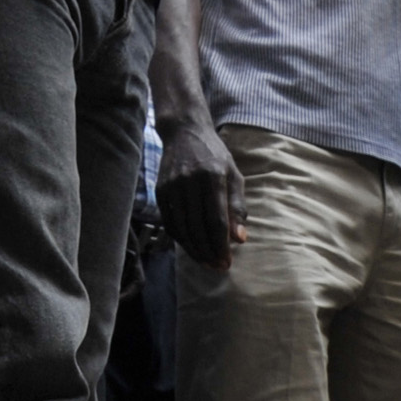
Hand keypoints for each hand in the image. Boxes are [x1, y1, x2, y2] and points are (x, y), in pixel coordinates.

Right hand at [158, 121, 246, 270]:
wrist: (184, 133)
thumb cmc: (215, 156)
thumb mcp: (234, 176)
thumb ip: (237, 207)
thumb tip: (239, 239)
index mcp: (212, 177)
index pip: (216, 220)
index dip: (221, 245)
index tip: (227, 262)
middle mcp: (189, 182)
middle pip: (197, 227)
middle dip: (208, 251)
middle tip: (218, 267)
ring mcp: (172, 185)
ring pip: (182, 227)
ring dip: (194, 249)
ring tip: (206, 262)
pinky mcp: (160, 190)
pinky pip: (169, 221)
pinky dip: (179, 238)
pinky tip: (191, 247)